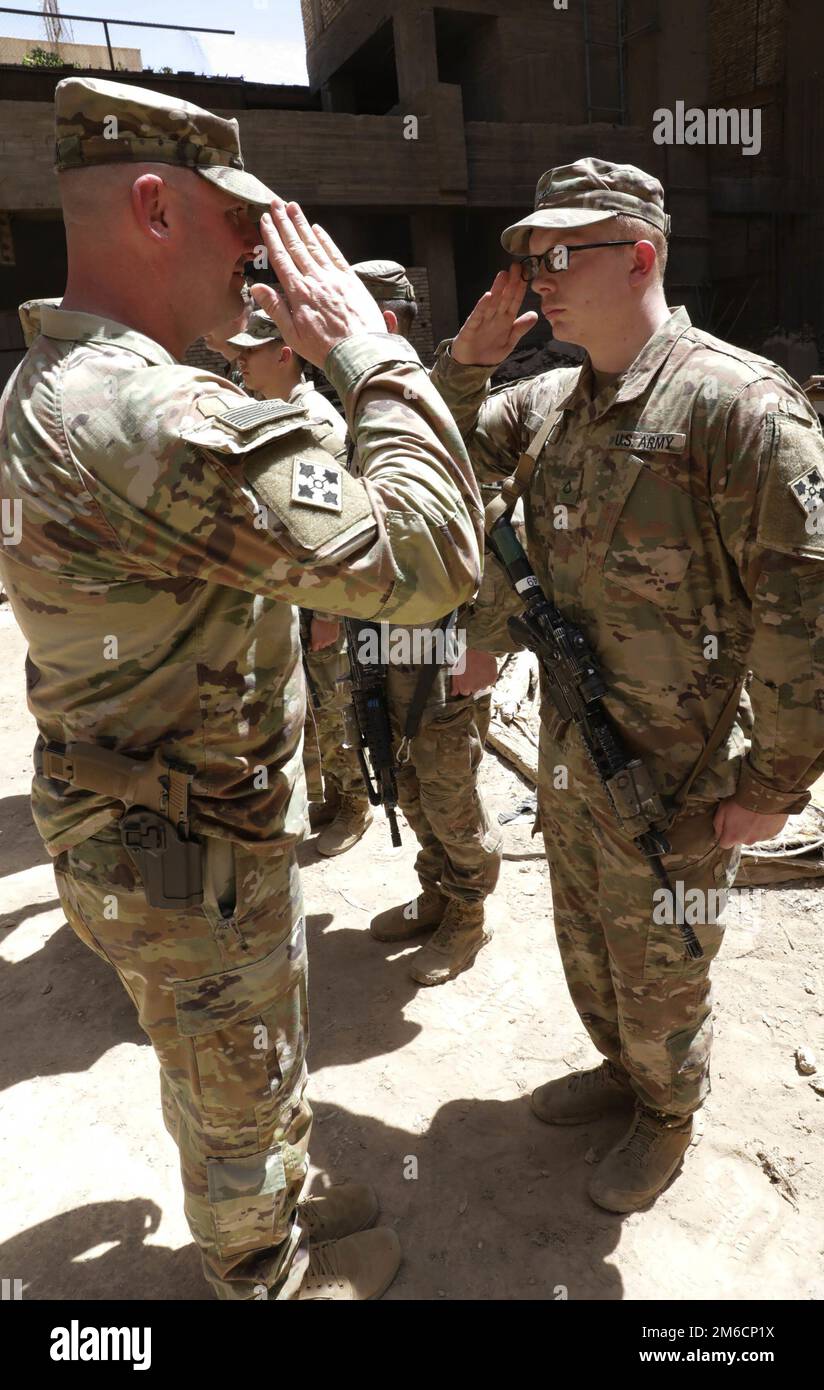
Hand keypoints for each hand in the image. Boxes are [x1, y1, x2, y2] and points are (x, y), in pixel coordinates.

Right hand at [251, 197, 385, 367]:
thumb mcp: (293, 335)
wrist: (360, 352)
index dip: (272, 237)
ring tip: (293, 207)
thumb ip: (275, 308)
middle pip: (296, 246)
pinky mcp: (352, 281)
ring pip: (315, 245)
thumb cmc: (324, 349)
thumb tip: (257, 287)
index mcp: (299, 293)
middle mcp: (315, 280)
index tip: (264, 220)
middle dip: (284, 222)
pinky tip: (318, 229)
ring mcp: (335, 278)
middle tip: (275, 202)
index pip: (281, 258)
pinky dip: (326, 240)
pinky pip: (336, 255)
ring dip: (302, 225)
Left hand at [310, 616, 339, 650]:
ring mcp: (330, 640)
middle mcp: (323, 643)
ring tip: (326, 633)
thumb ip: (314, 637)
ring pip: (328, 643)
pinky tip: (330, 632)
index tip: (314, 643)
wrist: (327, 615)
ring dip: (326, 640)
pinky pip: (332, 640)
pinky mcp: (335, 637)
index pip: (315, 649)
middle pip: (322, 646)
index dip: (314, 646)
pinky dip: (331, 637)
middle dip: (321, 642)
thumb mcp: (313, 630)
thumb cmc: (318, 621)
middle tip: (321, 636)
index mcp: (316, 641)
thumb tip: (313, 641)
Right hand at [451, 263, 538, 366]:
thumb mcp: (509, 342)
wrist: (471, 367)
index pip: (514, 301)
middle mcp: (494, 317)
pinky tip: (488, 296)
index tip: (526, 274)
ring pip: (492, 303)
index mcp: (505, 320)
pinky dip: (482, 306)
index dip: (520, 288)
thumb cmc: (489, 352)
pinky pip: (477, 315)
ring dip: (497, 289)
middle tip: (516, 267)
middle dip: (510, 283)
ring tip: (503, 275)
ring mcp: (482, 321)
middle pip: (504, 298)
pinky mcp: (471, 328)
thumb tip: (535, 315)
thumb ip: (520, 329)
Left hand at [451, 648, 497, 696]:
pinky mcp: (492, 678)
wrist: (477, 649)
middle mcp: (475, 688)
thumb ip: (455, 684)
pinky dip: (488, 677)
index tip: (465, 679)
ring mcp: (484, 684)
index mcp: (465, 687)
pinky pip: (490, 681)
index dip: (465, 685)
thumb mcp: (456, 671)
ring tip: (478, 670)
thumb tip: (454, 693)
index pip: (465, 692)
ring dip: (481, 681)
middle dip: (473, 684)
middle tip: (472, 673)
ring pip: (483, 686)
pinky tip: (484, 669)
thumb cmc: (465, 659)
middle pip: (474, 690)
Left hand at [713, 798, 789, 848]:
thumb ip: (718, 825)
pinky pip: (767, 832)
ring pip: (755, 836)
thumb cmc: (741, 801)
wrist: (765, 795)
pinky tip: (765, 814)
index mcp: (733, 837)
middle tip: (743, 816)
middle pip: (741, 840)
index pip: (724, 844)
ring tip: (755, 814)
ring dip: (754, 828)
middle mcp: (747, 841)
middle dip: (741, 831)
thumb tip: (718, 835)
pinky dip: (765, 825)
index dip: (725, 835)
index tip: (728, 826)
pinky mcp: (774, 833)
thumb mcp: (722, 809)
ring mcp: (761, 838)